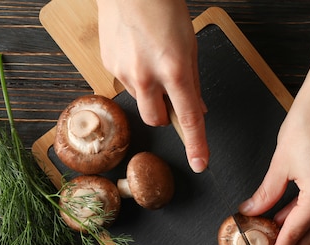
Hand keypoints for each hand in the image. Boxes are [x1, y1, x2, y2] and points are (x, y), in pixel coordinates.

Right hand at [97, 0, 207, 172]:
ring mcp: (124, 72)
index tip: (200, 163)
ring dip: (149, 92)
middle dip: (165, 114)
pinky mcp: (108, 66)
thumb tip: (198, 110)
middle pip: (157, 119)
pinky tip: (136, 52)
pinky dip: (134, 75)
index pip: (188, 118)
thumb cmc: (164, 10)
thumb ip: (193, 82)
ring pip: (141, 100)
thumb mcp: (190, 46)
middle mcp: (146, 76)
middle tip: (169, 92)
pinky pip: (126, 83)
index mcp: (174, 70)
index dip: (197, 144)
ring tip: (150, 60)